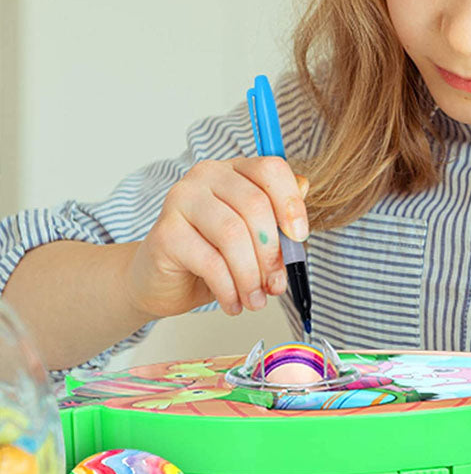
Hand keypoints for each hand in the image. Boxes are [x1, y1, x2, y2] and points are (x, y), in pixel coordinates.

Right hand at [124, 157, 308, 317]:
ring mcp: (181, 200)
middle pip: (255, 205)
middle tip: (277, 285)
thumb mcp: (254, 236)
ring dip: (251, 276)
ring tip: (256, 300)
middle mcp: (206, 176)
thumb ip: (279, 215)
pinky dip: (229, 289)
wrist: (162, 279)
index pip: (270, 169)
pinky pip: (210, 262)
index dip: (291, 203)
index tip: (300, 237)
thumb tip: (305, 188)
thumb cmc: (212, 253)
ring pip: (233, 235)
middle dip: (272, 253)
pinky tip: (234, 303)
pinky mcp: (166, 232)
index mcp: (234, 170)